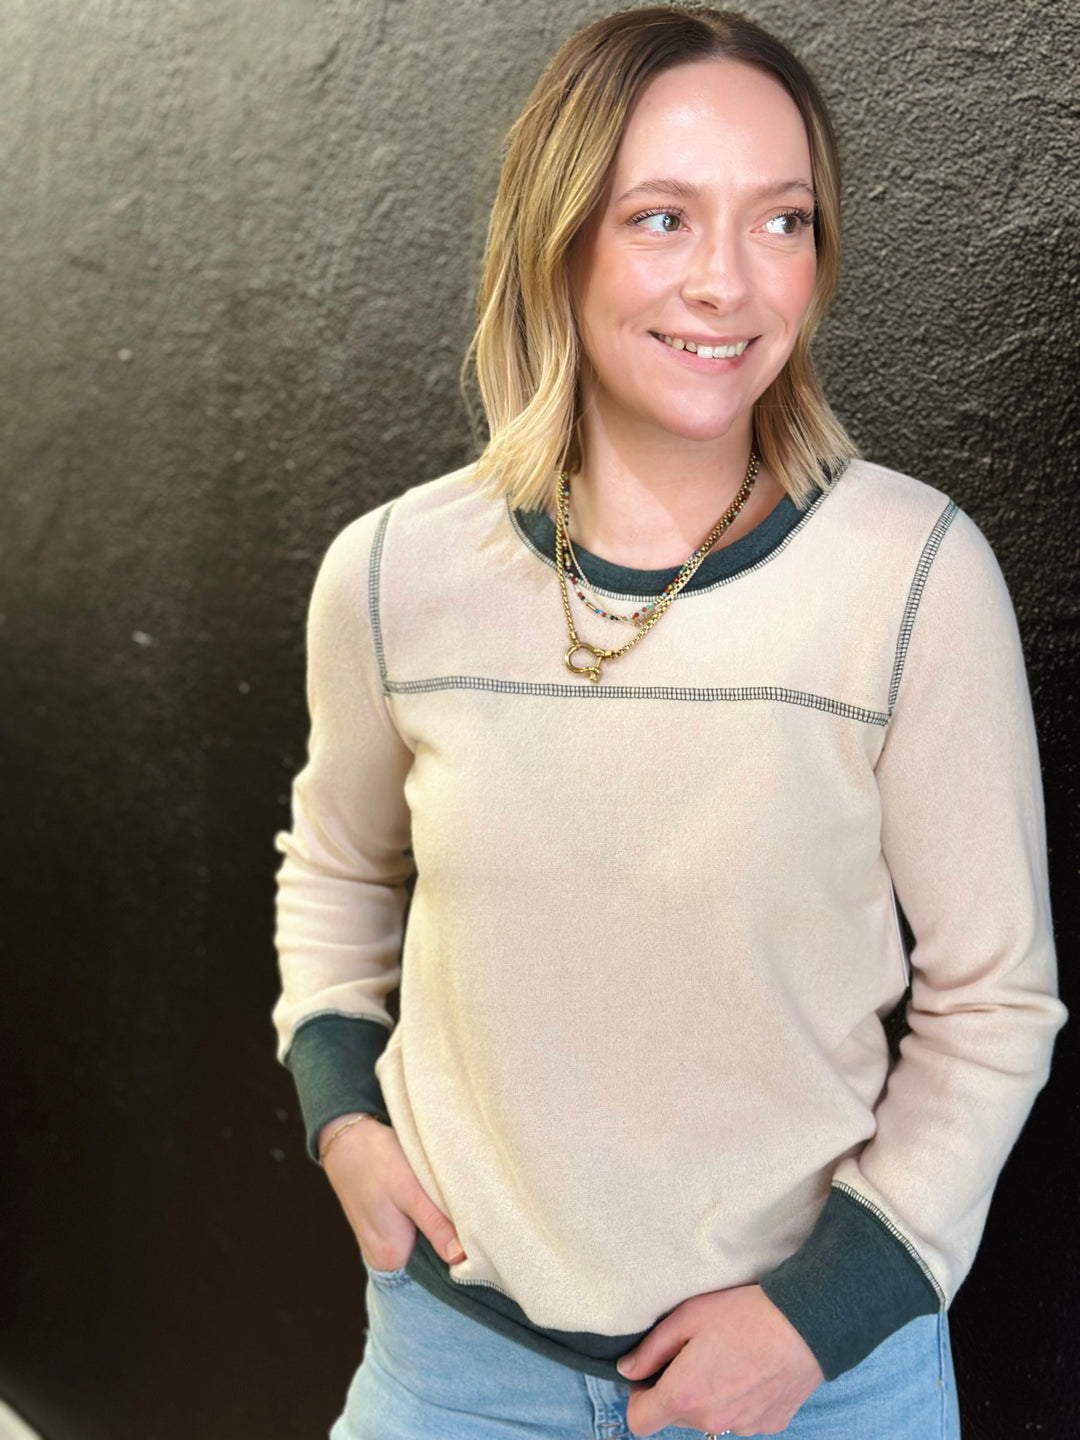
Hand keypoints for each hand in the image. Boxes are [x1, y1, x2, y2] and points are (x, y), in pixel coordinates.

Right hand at [319, 1114, 466, 1272]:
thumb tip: (459, 1258)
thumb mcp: (411, 1190)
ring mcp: (377, 1245)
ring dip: (434, 1224)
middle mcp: (381, 1259)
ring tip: (441, 1201)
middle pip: (428, 1254)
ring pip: (420, 1241)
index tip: (474, 1230)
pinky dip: (421, 1217)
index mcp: (390, 1257)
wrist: (345, 1137)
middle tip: (462, 1209)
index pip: (437, 1265)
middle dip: (447, 1235)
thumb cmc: (377, 1158)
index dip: (458, 1250)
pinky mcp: (378, 1229)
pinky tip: (425, 1198)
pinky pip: (409, 1231)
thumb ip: (435, 1225)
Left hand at [617, 1284, 822, 1437]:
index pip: (639, 1421)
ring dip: (709, 1397)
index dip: (638, 1397)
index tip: (652, 1373)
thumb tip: (627, 1370)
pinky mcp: (769, 1425)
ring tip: (729, 1357)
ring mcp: (743, 1427)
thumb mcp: (688, 1316)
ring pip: (710, 1418)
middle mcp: (711, 1420)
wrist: (807, 1323)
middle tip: (696, 1352)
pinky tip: (752, 1369)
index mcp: (685, 1394)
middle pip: (676, 1416)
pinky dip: (739, 1400)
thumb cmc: (744, 1313)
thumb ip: (651, 1348)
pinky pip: (741, 1418)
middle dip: (678, 1390)